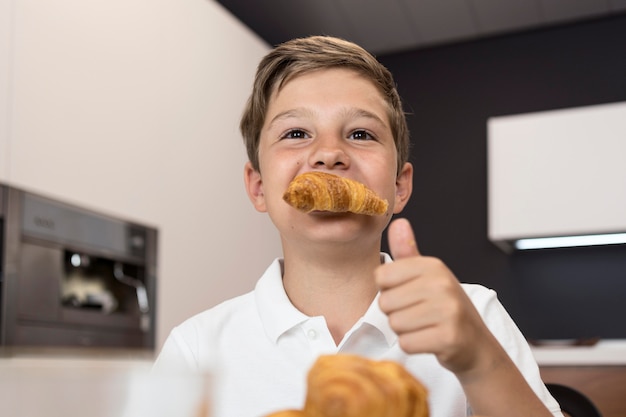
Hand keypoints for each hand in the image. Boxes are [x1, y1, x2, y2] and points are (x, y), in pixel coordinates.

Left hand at [375, 218, 495, 375]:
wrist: (476, 343)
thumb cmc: (445, 307)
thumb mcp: (428, 276)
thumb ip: (407, 252)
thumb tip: (398, 222)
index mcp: (433, 266)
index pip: (381, 276)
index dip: (388, 290)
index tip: (409, 294)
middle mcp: (442, 284)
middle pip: (385, 302)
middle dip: (396, 313)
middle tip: (419, 314)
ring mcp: (448, 310)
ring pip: (394, 324)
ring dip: (405, 330)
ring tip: (425, 326)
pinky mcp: (449, 337)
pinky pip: (406, 343)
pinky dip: (414, 345)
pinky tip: (430, 340)